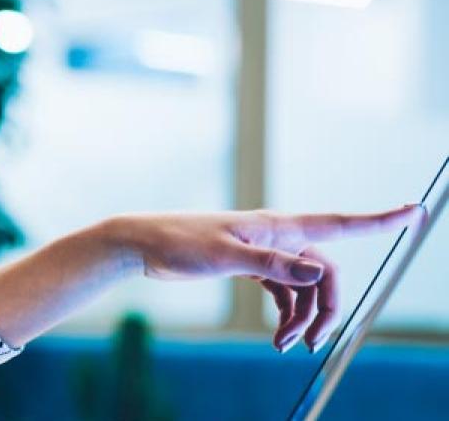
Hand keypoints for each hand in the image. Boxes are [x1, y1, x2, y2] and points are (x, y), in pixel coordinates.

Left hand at [111, 204, 423, 352]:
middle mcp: (278, 237)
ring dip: (302, 318)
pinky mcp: (250, 266)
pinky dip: (286, 314)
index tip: (413, 211)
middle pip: (323, 273)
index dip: (378, 220)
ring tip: (285, 346)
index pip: (339, 223)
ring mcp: (265, 252)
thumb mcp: (225, 257)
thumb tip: (319, 272)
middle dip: (326, 308)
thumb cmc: (179, 242)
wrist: (143, 244)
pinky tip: (278, 337)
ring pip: (303, 287)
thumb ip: (272, 266)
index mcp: (278, 226)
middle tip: (313, 343)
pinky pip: (283, 292)